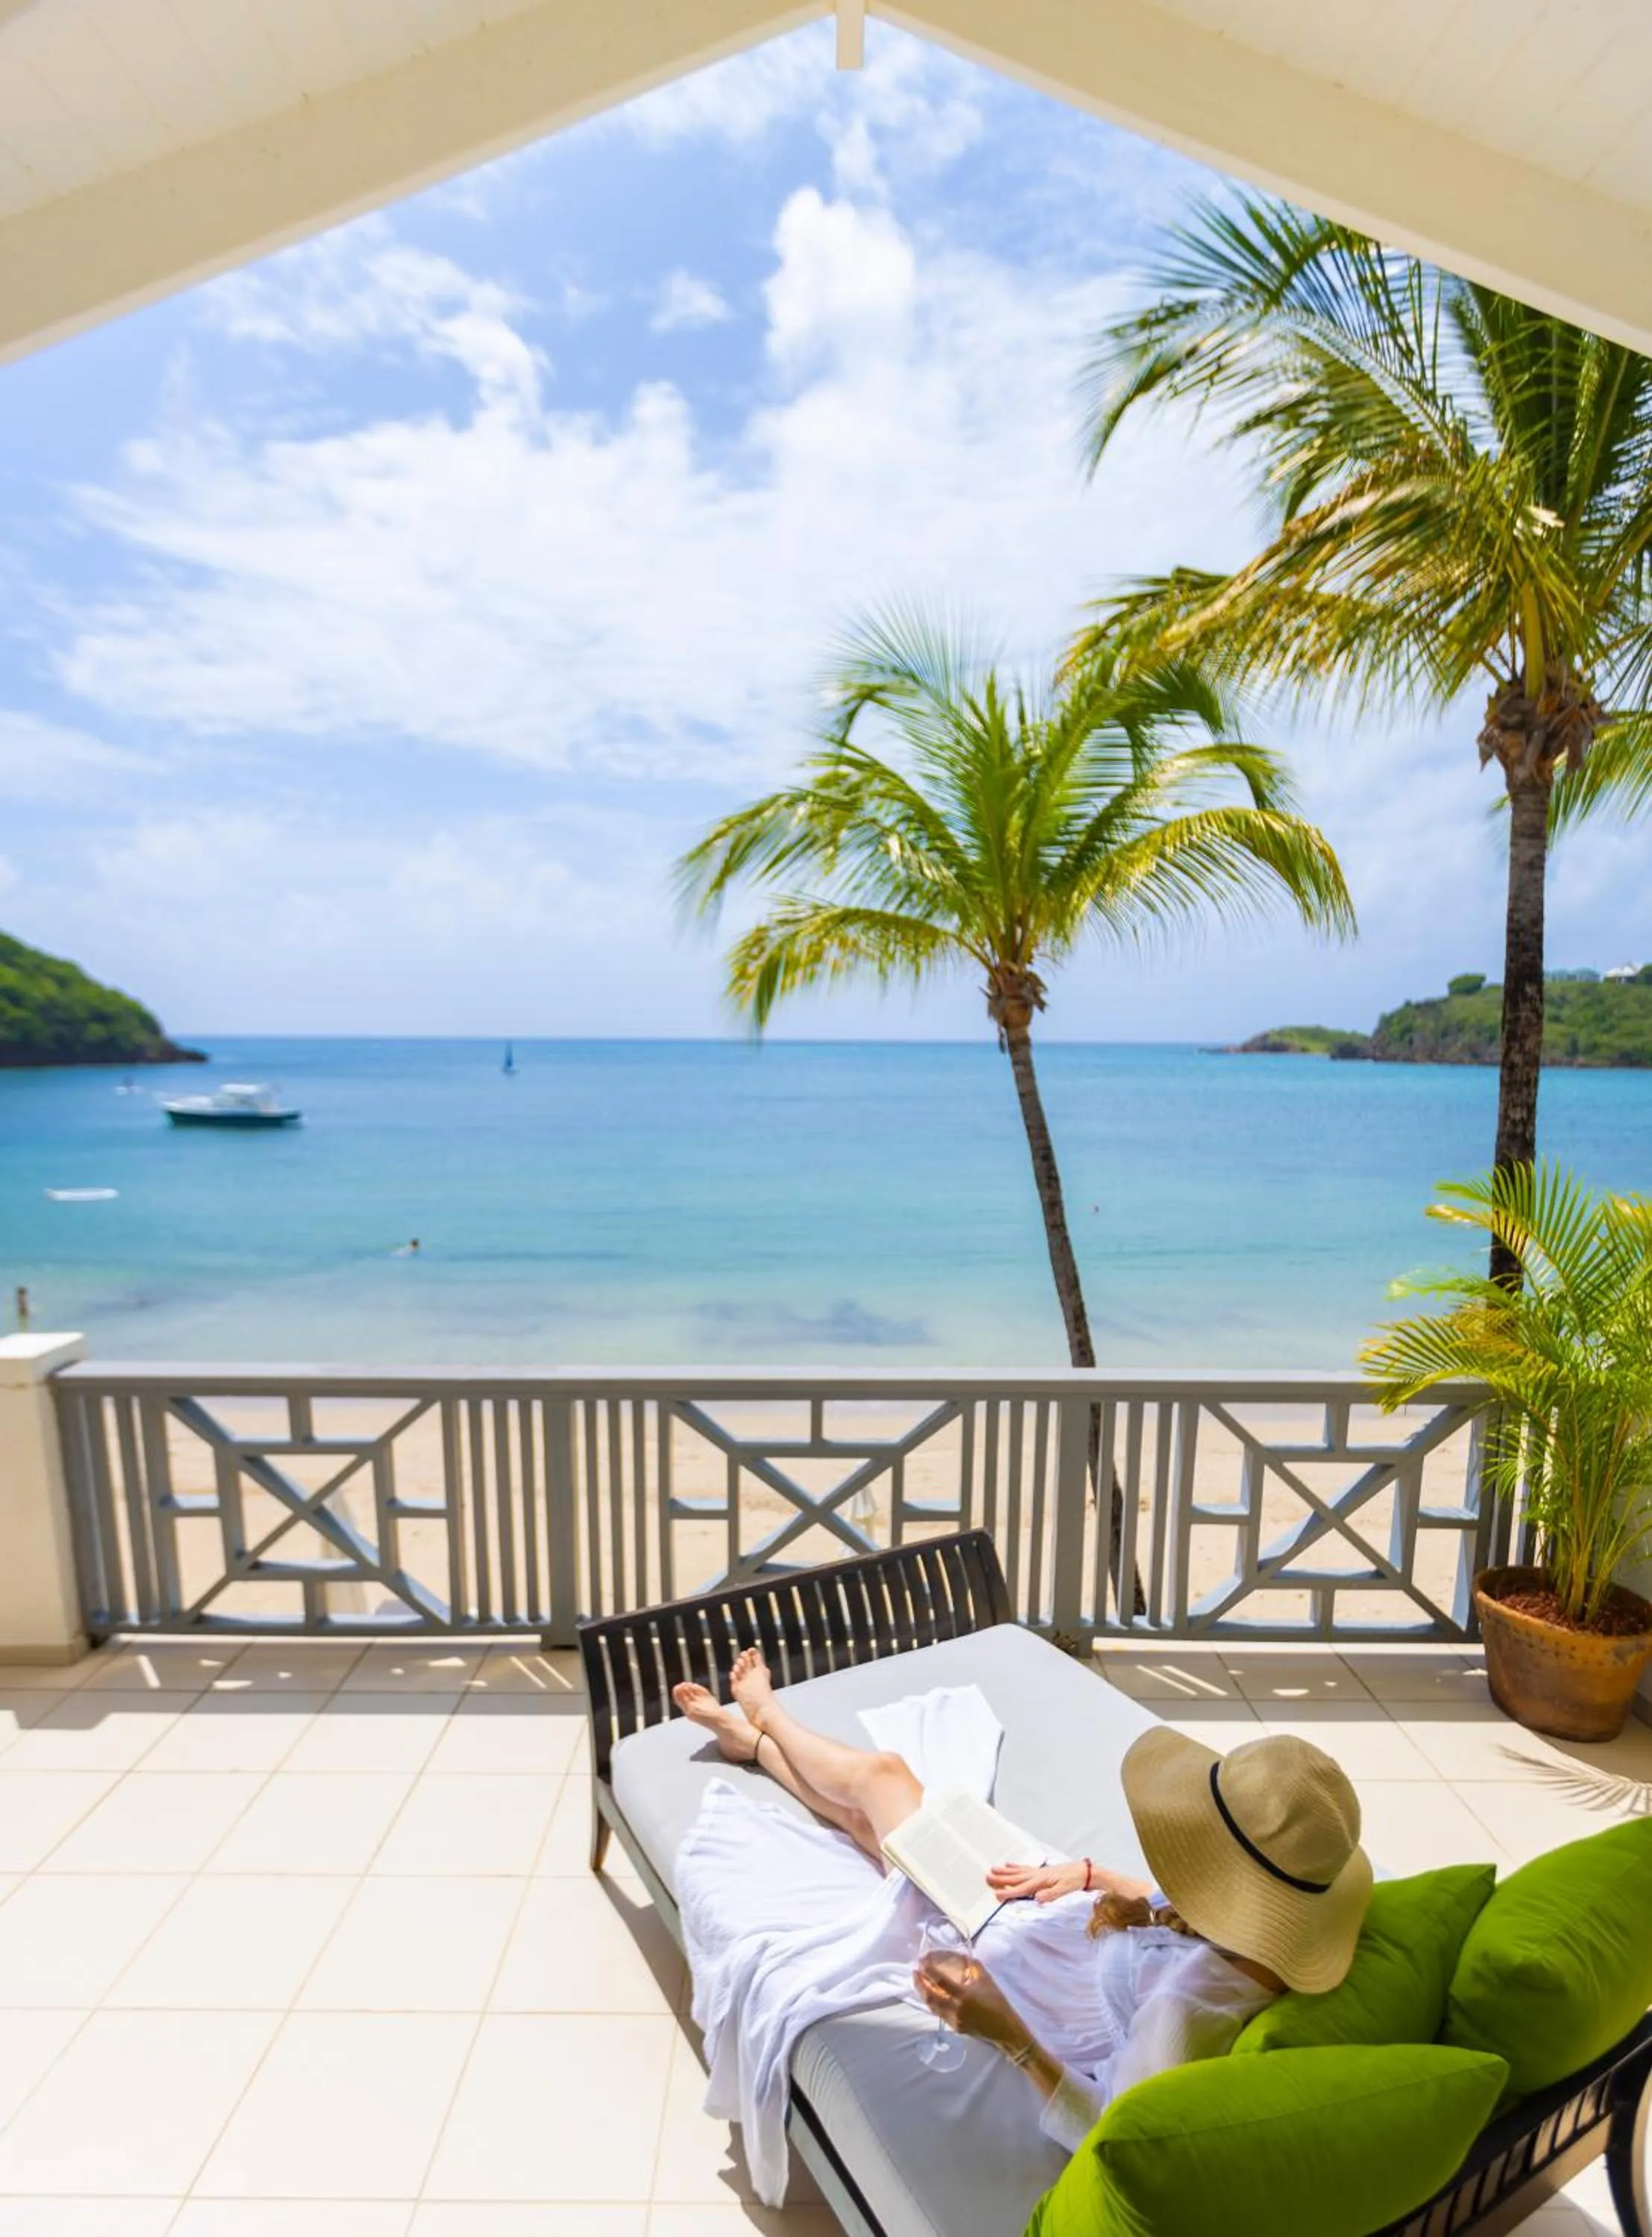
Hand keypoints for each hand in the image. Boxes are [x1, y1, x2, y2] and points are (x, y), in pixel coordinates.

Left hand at [912, 1952, 1028, 2056]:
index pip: (940, 1981)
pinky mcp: (954, 2027)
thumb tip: (962, 1955)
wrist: (1004, 2029)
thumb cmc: (997, 2002)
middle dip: (919, 1983)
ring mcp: (953, 2020)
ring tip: (918, 1982)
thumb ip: (973, 1966)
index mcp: (964, 1995)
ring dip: (923, 1993)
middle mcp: (955, 2009)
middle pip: (930, 1995)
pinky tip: (931, 1996)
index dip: (928, 1970)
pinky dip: (932, 2003)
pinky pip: (938, 2013)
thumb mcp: (986, 1980)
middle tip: (915, 1971)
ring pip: (931, 2006)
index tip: (921, 1961)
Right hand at [984, 1860, 1086, 1903]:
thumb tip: (1038, 1898)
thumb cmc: (1075, 1881)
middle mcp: (1037, 1875)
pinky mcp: (1041, 1871)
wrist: (1084, 1871)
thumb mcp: (1065, 1890)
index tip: (995, 1894)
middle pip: (1015, 1878)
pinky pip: (1024, 1868)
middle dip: (1001, 1878)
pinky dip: (1016, 1866)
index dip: (1008, 1892)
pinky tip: (1009, 1864)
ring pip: (1018, 1872)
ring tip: (993, 1869)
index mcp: (1041, 1882)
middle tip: (986, 1877)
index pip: (1021, 1888)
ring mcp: (1038, 1872)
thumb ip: (1051, 1894)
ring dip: (1005, 1871)